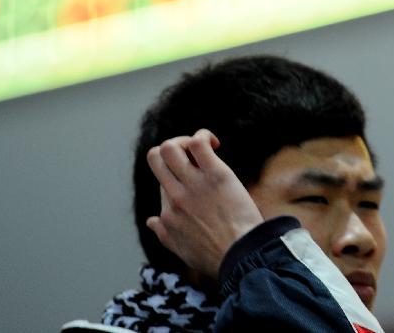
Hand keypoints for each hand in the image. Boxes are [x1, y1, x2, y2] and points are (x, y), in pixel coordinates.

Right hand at [146, 128, 264, 278]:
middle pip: (155, 157)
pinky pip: (198, 144)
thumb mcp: (181, 249)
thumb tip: (151, 220)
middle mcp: (175, 196)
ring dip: (184, 141)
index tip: (195, 180)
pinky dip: (203, 136)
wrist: (242, 256)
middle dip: (170, 150)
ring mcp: (193, 184)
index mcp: (167, 213)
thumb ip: (163, 233)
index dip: (177, 176)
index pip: (161, 181)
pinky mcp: (216, 174)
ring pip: (170, 147)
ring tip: (202, 149)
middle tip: (191, 157)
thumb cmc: (217, 256)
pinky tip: (215, 144)